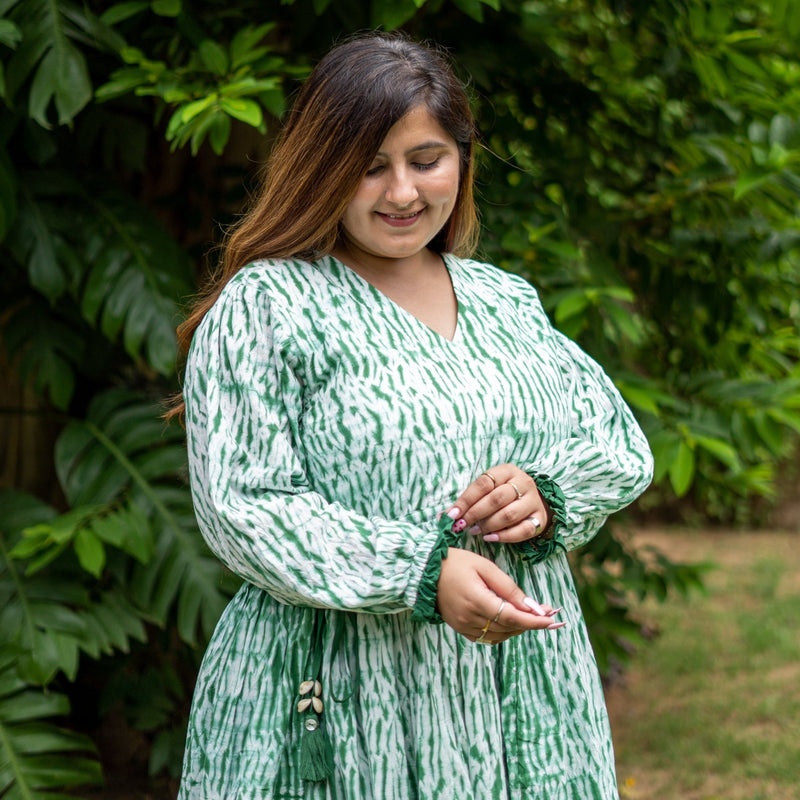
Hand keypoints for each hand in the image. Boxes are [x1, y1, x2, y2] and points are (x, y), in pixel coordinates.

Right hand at [436, 548, 562, 644]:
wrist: (425, 570)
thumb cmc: (457, 563)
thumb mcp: (485, 567)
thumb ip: (508, 588)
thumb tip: (533, 606)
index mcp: (476, 600)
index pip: (512, 617)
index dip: (534, 621)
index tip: (552, 619)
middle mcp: (469, 618)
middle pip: (508, 628)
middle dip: (531, 623)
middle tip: (549, 614)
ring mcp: (463, 626)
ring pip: (499, 636)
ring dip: (517, 628)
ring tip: (532, 616)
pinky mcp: (459, 628)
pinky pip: (486, 637)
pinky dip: (502, 632)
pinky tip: (510, 622)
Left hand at [446, 464, 550, 543]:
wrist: (533, 499)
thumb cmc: (503, 493)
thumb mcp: (488, 489)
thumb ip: (469, 500)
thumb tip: (444, 516)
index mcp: (507, 470)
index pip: (483, 483)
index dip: (466, 499)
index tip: (452, 514)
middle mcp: (523, 483)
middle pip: (496, 499)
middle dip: (475, 514)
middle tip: (461, 524)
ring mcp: (534, 501)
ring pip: (509, 515)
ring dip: (488, 525)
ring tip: (475, 531)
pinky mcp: (540, 518)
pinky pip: (523, 530)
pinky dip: (504, 536)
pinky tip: (490, 538)